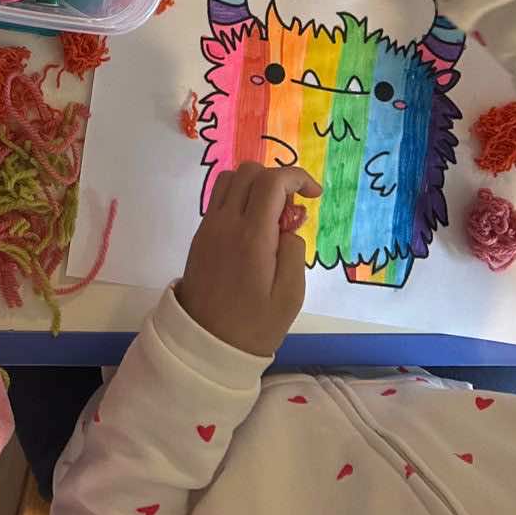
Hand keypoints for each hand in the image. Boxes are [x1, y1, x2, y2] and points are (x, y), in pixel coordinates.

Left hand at [177, 163, 320, 356]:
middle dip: (278, 179)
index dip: (298, 177)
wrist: (205, 343)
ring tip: (273, 217)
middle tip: (292, 211)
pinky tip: (254, 227)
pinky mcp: (200, 235)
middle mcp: (225, 223)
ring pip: (229, 179)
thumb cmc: (254, 324)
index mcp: (251, 236)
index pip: (272, 181)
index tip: (315, 194)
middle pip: (249, 172)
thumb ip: (294, 251)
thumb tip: (287, 225)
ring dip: (255, 185)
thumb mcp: (290, 295)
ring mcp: (208, 227)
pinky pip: (219, 198)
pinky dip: (240, 197)